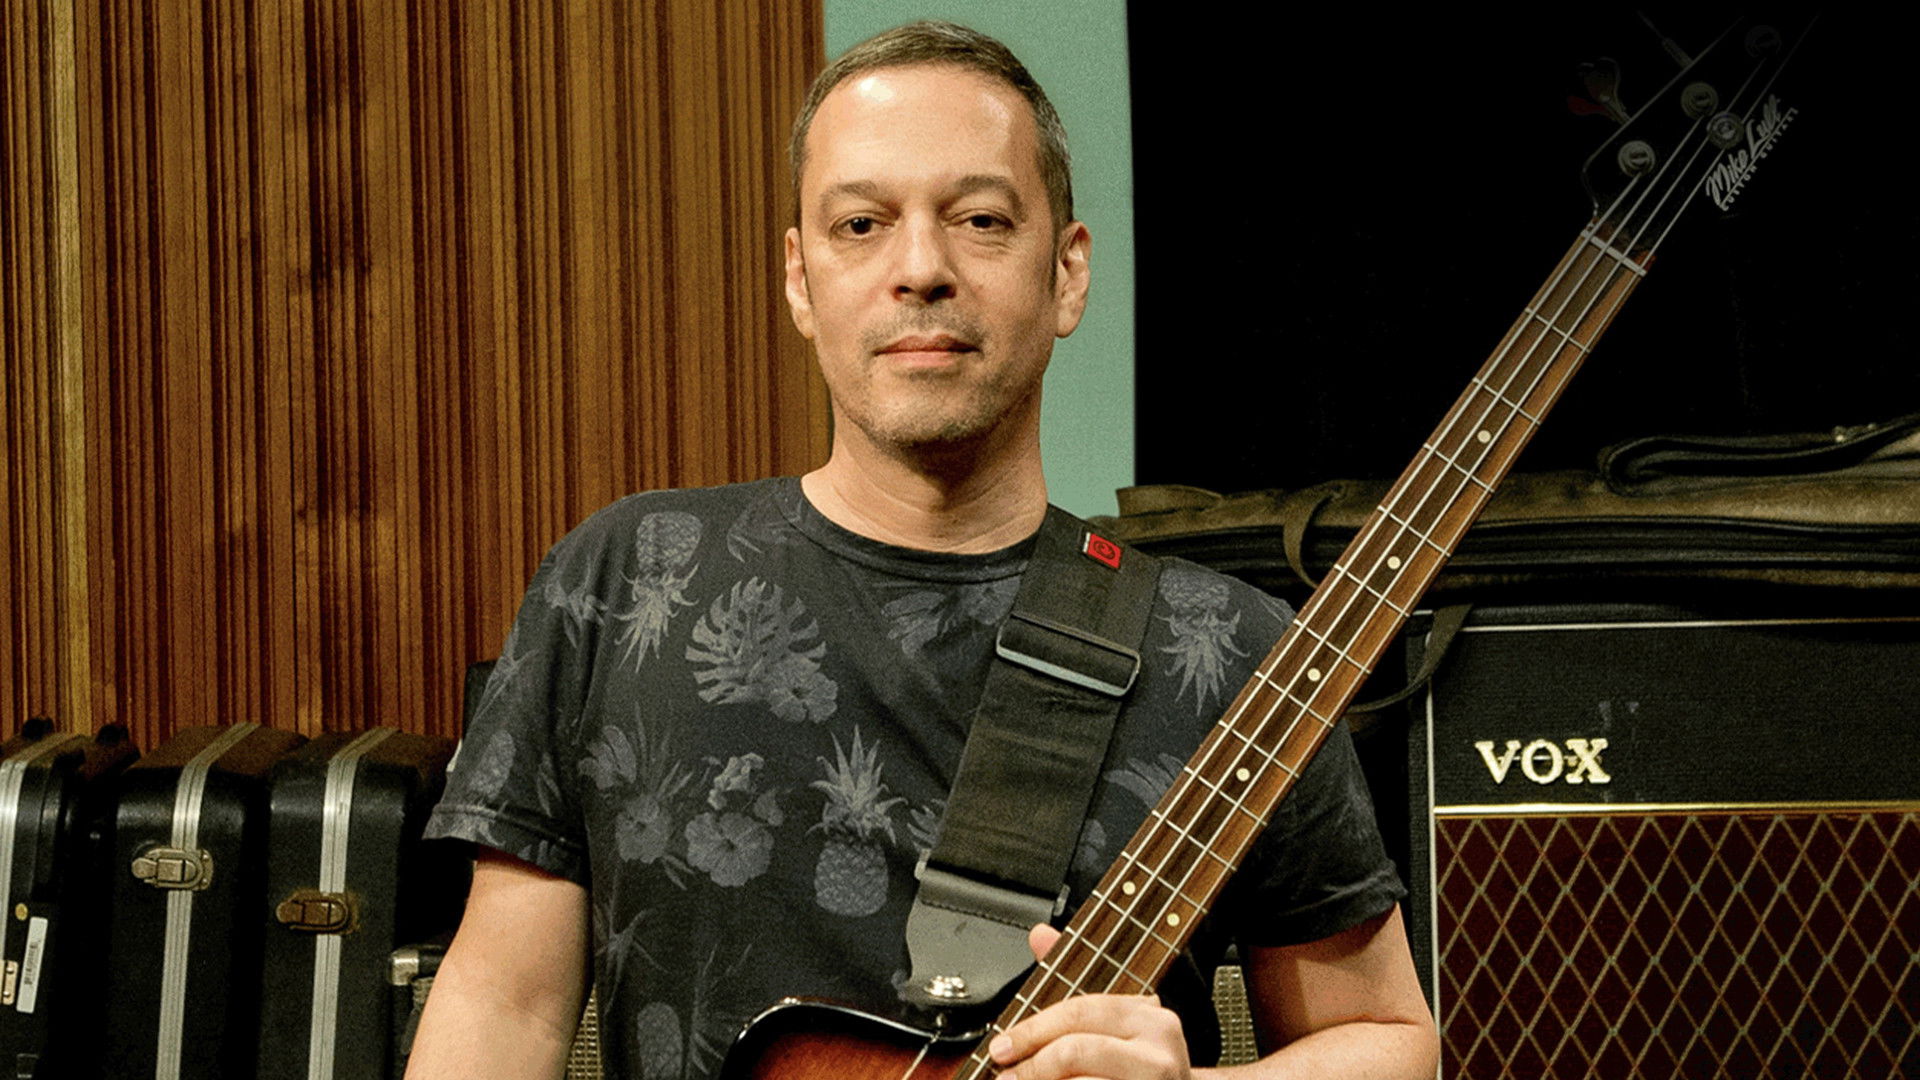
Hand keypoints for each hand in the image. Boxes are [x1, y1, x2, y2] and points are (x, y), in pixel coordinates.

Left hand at [985, 924, 1192, 1079]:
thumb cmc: (1136, 1064)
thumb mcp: (1110, 1020)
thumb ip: (1074, 978)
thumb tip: (1040, 934)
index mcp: (1146, 1014)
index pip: (1078, 1012)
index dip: (1032, 1029)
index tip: (1000, 1047)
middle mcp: (1158, 1048)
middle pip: (1076, 1050)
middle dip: (1032, 1065)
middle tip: (1004, 1077)